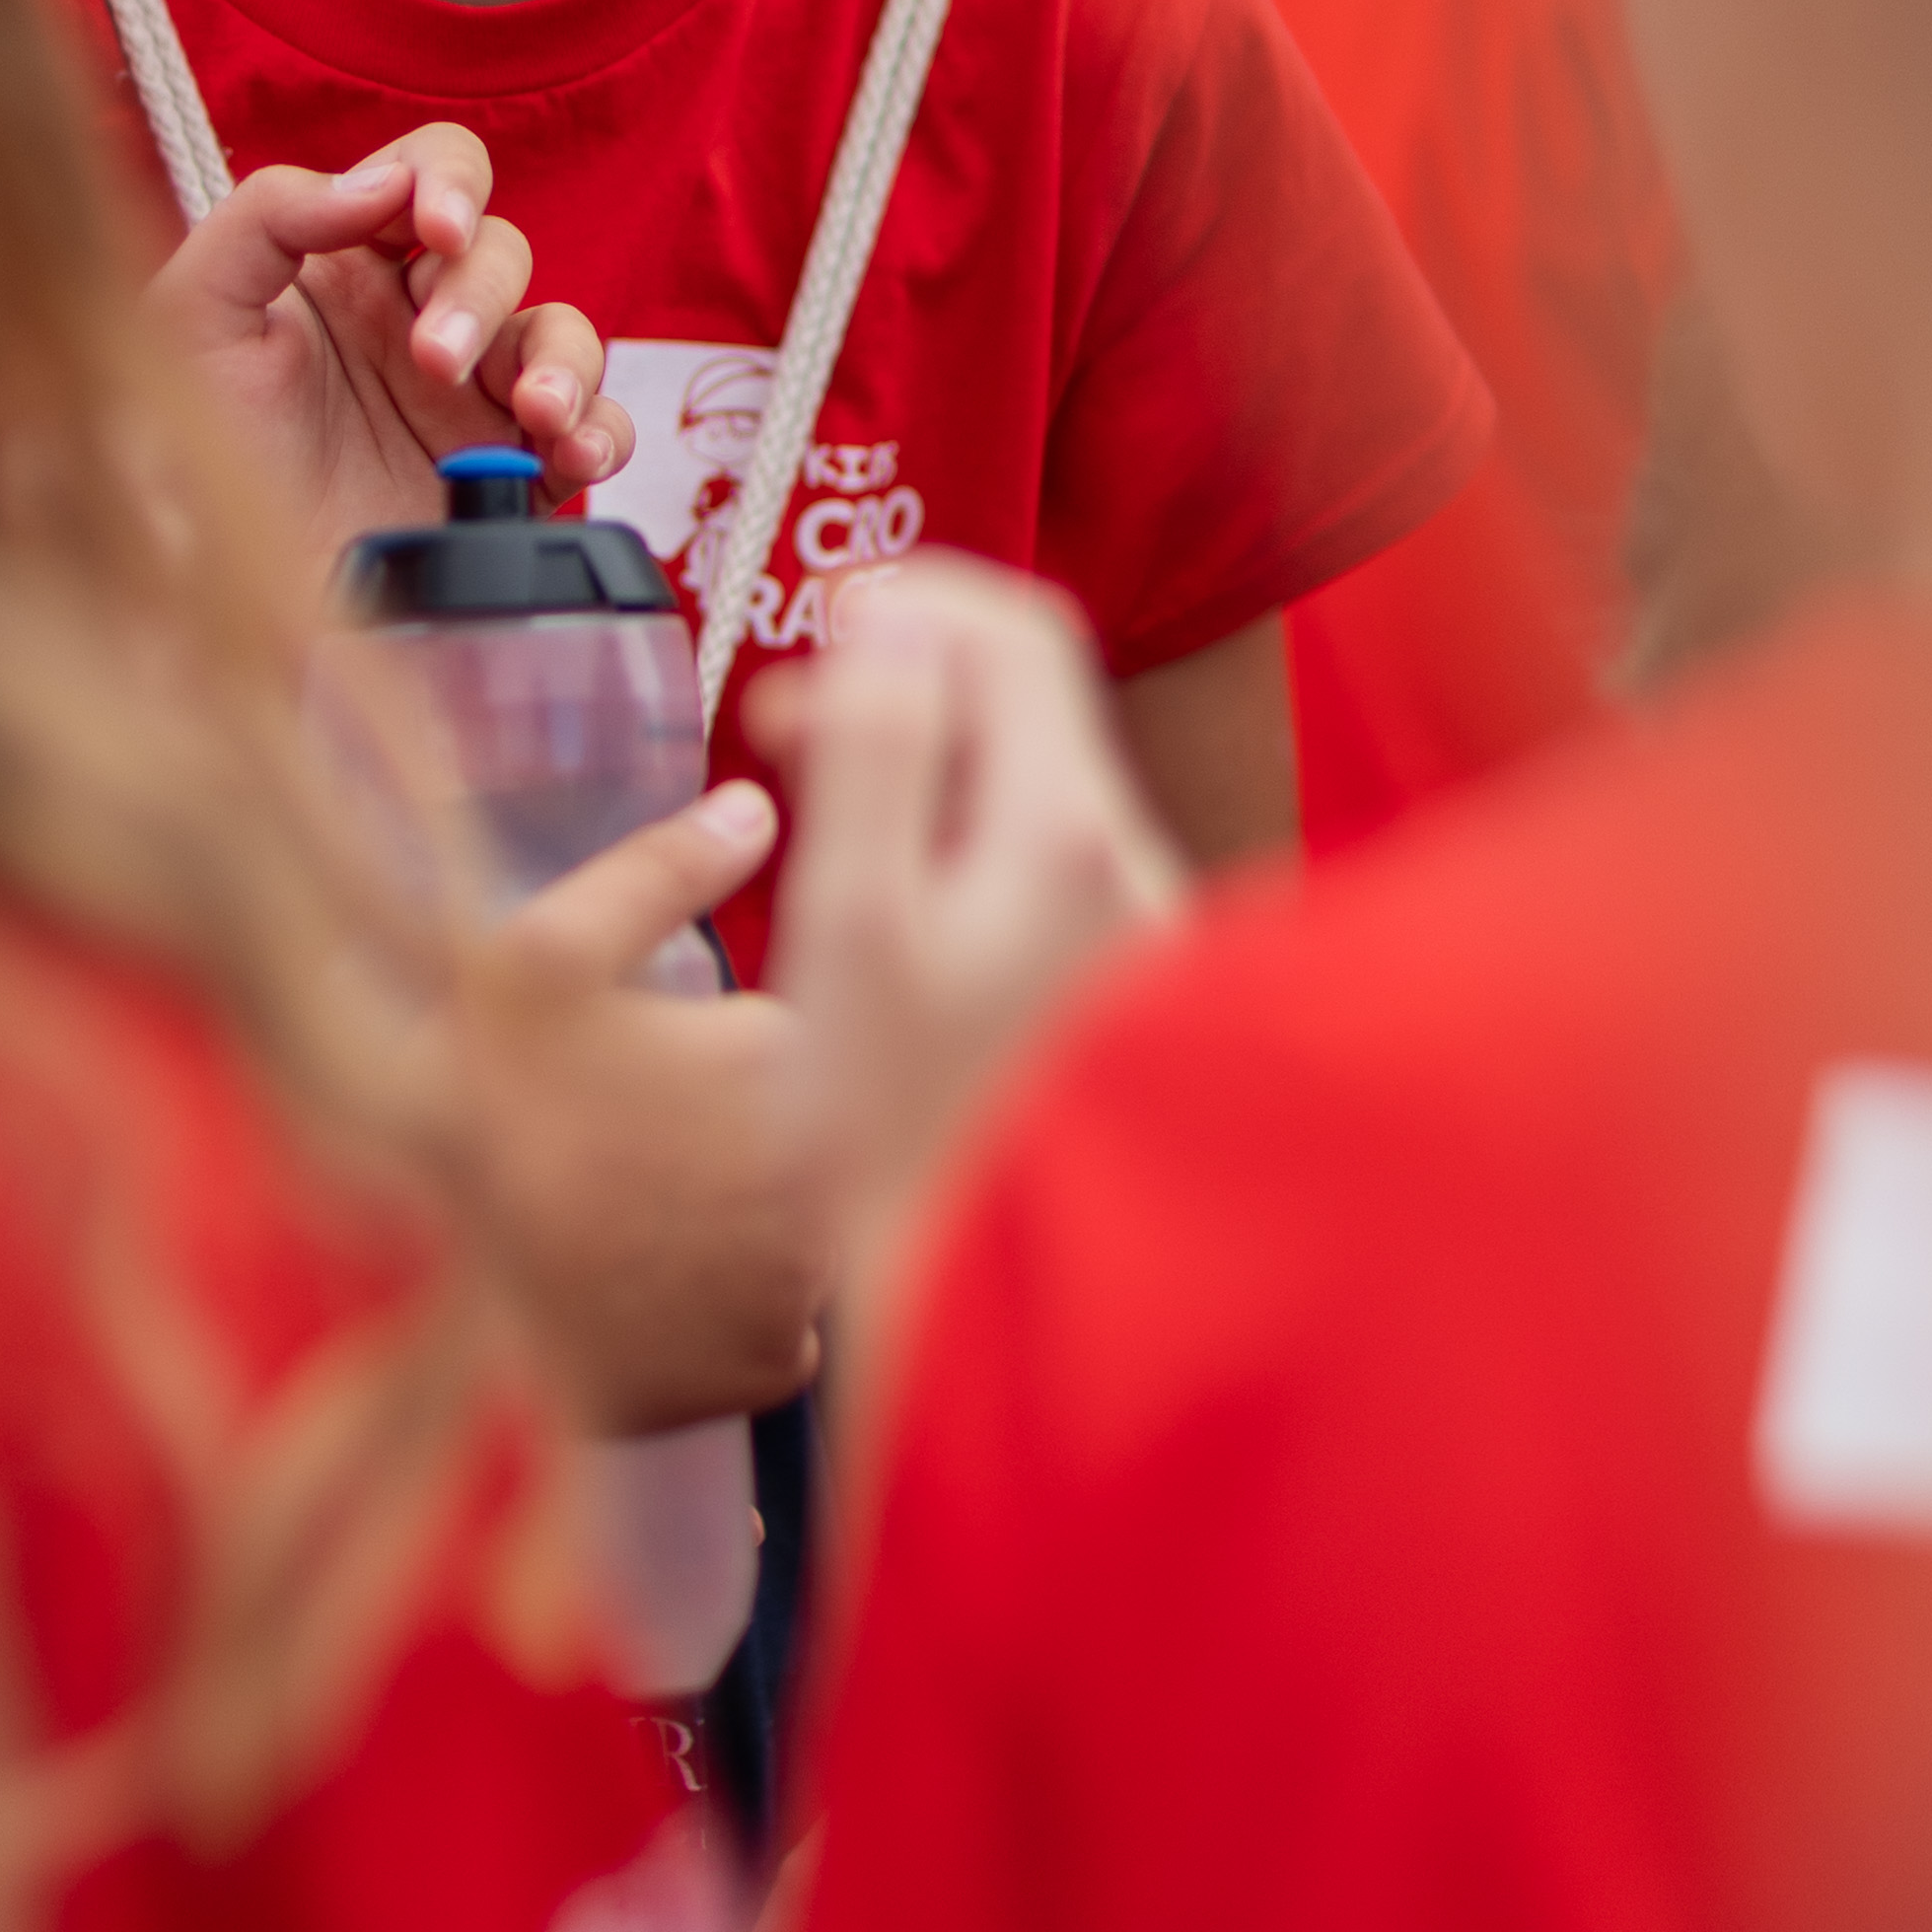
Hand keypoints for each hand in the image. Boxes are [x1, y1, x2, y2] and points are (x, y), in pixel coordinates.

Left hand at [147, 121, 632, 576]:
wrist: (222, 599)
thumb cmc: (188, 451)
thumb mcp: (196, 316)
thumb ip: (269, 218)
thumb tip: (378, 182)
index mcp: (347, 262)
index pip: (430, 173)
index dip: (449, 182)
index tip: (434, 229)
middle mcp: (418, 317)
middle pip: (499, 252)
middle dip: (476, 295)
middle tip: (431, 363)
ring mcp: (473, 396)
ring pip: (560, 332)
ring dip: (561, 360)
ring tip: (535, 413)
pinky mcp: (512, 475)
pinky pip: (594, 430)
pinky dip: (602, 431)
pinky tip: (573, 454)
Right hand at [452, 785, 824, 1434]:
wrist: (430, 1323)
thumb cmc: (476, 1114)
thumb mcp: (537, 960)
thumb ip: (654, 871)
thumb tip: (753, 808)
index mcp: (779, 1063)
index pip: (792, 1023)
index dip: (726, 1030)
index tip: (657, 1059)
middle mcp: (823, 1179)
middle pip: (812, 1122)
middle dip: (749, 1122)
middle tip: (639, 1133)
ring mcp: (805, 1286)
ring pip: (807, 1220)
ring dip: (748, 1213)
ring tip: (641, 1204)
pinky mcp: (771, 1370)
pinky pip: (786, 1319)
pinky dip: (736, 1305)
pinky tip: (655, 1279)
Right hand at [752, 560, 1177, 1319]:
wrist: (991, 1327)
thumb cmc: (899, 1145)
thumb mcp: (854, 931)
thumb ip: (875, 757)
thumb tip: (891, 620)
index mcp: (1068, 834)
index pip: (1015, 628)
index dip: (903, 603)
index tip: (808, 641)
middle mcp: (1136, 871)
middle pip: (1033, 705)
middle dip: (905, 685)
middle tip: (781, 736)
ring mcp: (1150, 941)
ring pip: (1040, 789)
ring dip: (934, 771)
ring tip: (826, 835)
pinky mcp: (1138, 1004)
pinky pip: (1054, 873)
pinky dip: (972, 851)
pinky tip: (902, 925)